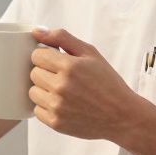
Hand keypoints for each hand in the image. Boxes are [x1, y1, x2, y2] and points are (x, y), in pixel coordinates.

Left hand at [29, 27, 141, 141]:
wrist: (122, 116)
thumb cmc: (107, 82)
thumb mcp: (90, 53)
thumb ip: (62, 38)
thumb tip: (36, 31)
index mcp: (70, 66)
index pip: (36, 55)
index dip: (46, 57)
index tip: (57, 62)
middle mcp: (61, 87)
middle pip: (33, 73)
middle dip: (45, 72)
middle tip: (63, 77)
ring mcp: (57, 106)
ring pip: (32, 92)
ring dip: (43, 90)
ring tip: (63, 91)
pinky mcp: (56, 123)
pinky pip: (36, 110)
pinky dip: (47, 107)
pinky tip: (63, 104)